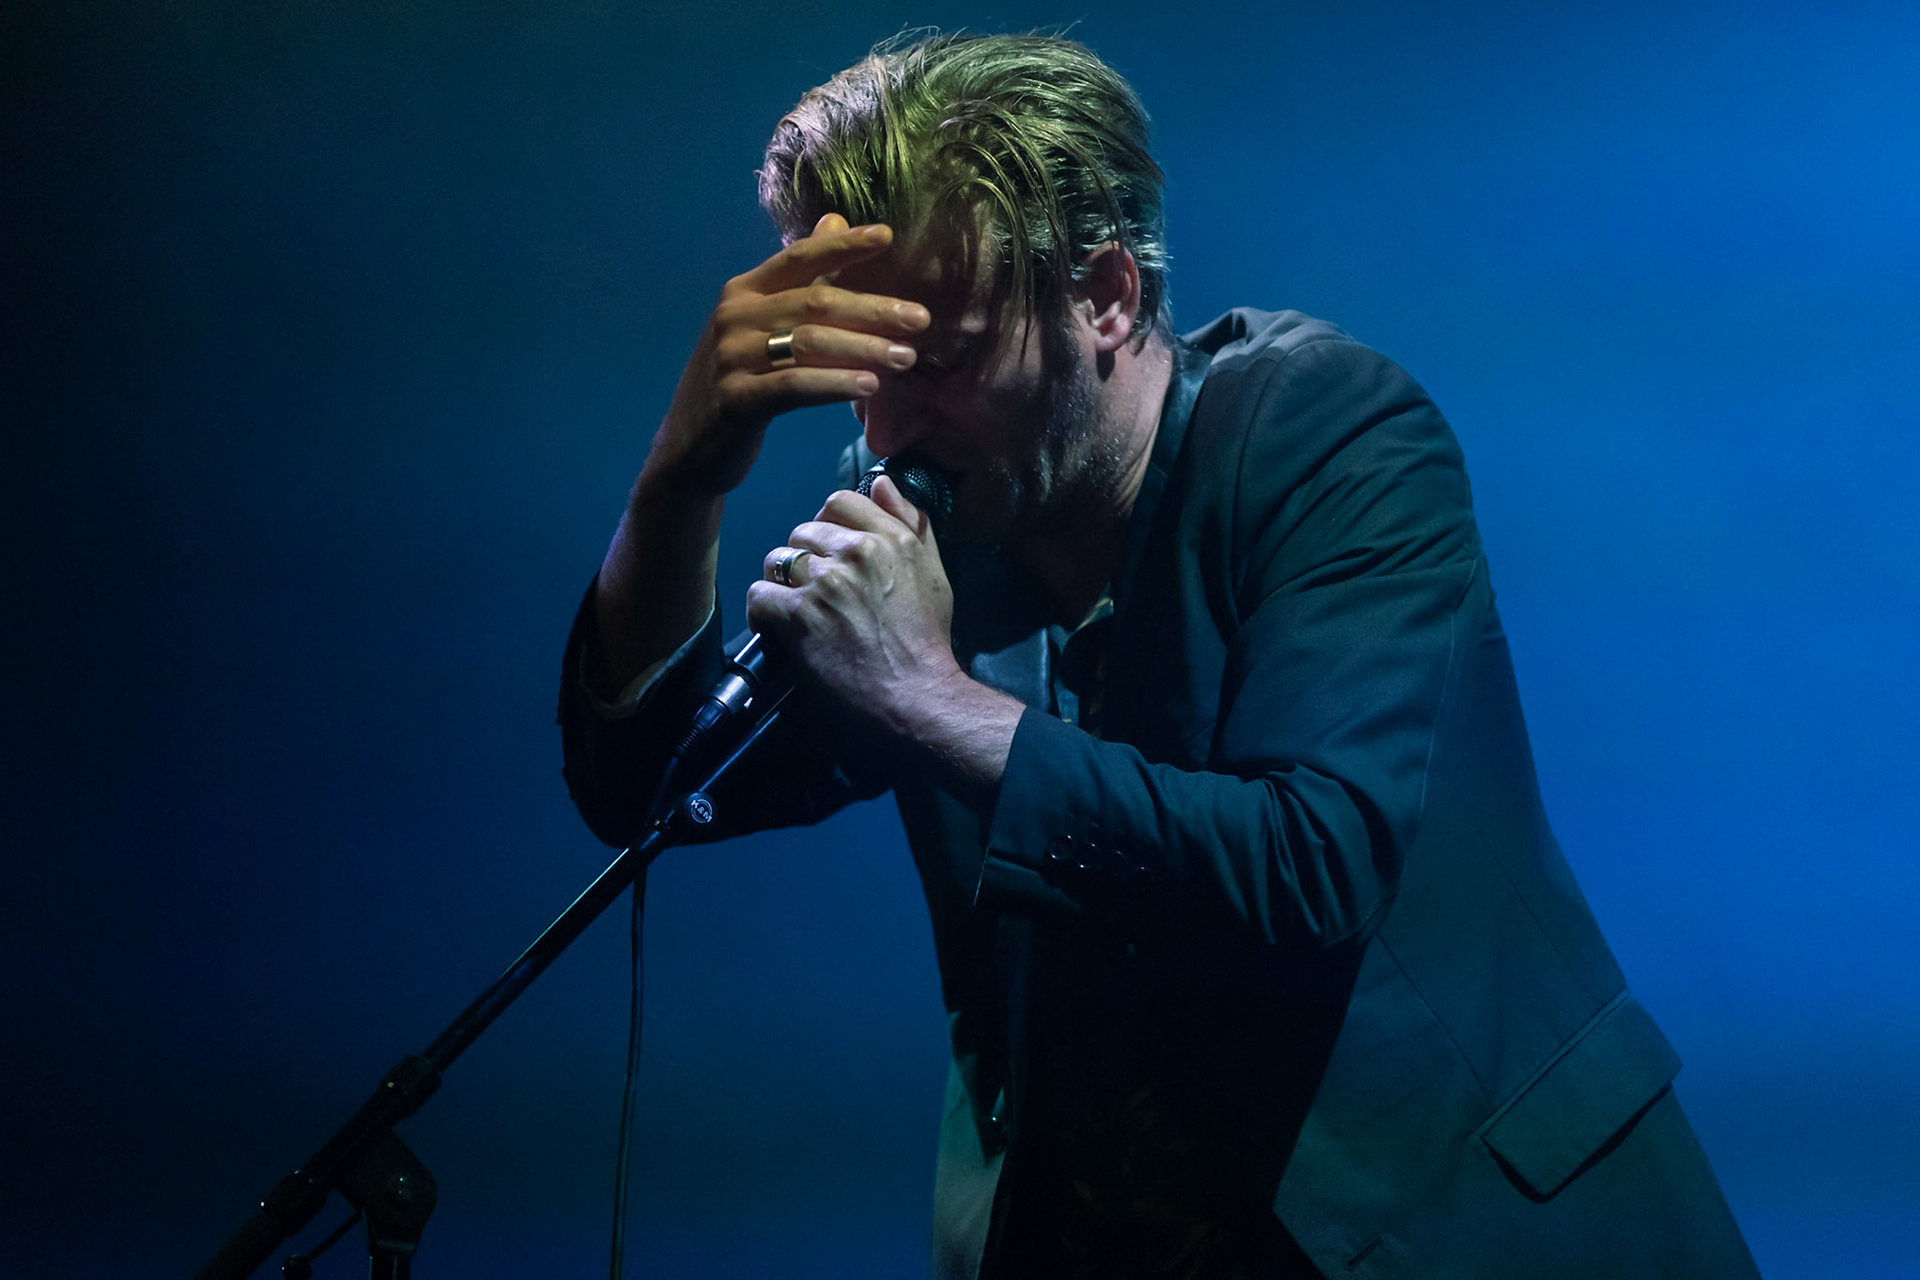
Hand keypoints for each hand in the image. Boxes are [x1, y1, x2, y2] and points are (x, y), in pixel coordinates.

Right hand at [641, 213, 929, 499]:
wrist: (690, 446)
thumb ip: (801, 279)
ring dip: (864, 348)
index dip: (842, 246)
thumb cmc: (739, 381)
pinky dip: (835, 384)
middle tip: (920, 319)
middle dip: (873, 309)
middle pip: (815, 302)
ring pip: (809, 343)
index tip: (886, 237)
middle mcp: (733, 317)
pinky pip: (795, 386)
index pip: (798, 257)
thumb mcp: (763, 325)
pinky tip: (869, 385)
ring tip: (906, 357)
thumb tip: (835, 220)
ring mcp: (730, 358)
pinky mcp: (735, 400)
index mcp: (743, 291)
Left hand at [745, 475, 962, 734]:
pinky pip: (759, 595)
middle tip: (815, 590)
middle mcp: (856, 552)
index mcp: (889, 538)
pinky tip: (775, 629)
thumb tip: (881, 481)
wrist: (915, 694)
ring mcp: (825, 582)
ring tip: (794, 609)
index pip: (838, 502)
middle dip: (804, 558)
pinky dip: (762, 613)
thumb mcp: (935, 572)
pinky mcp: (798, 614)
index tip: (830, 552)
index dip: (827, 525)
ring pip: (777, 560)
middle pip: (803, 532)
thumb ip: (911, 522)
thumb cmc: (927, 639)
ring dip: (781, 584)